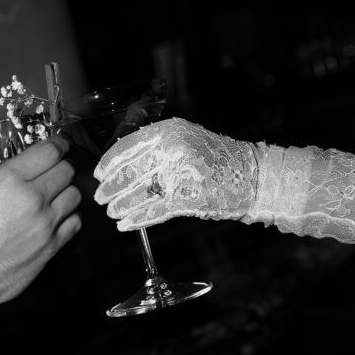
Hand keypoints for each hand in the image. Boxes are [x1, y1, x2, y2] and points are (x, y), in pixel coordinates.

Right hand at [0, 135, 81, 302]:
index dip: (57, 144)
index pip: (50, 151)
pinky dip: (70, 218)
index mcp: (8, 179)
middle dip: (61, 166)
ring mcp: (45, 224)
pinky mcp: (50, 248)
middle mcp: (32, 198)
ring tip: (56, 195)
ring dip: (66, 192)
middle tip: (54, 169)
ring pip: (74, 196)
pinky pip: (74, 224)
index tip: (58, 145)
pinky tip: (58, 218)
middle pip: (66, 171)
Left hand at [93, 117, 257, 230]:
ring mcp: (183, 173)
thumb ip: (158, 147)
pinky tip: (126, 224)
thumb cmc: (219, 159)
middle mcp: (175, 148)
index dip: (111, 162)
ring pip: (142, 192)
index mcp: (171, 130)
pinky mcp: (191, 197)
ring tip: (112, 212)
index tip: (99, 173)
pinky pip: (157, 210)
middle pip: (132, 170)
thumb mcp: (187, 139)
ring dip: (122, 205)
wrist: (254, 175)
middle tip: (100, 197)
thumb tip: (122, 162)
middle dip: (112, 186)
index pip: (129, 145)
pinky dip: (139, 218)